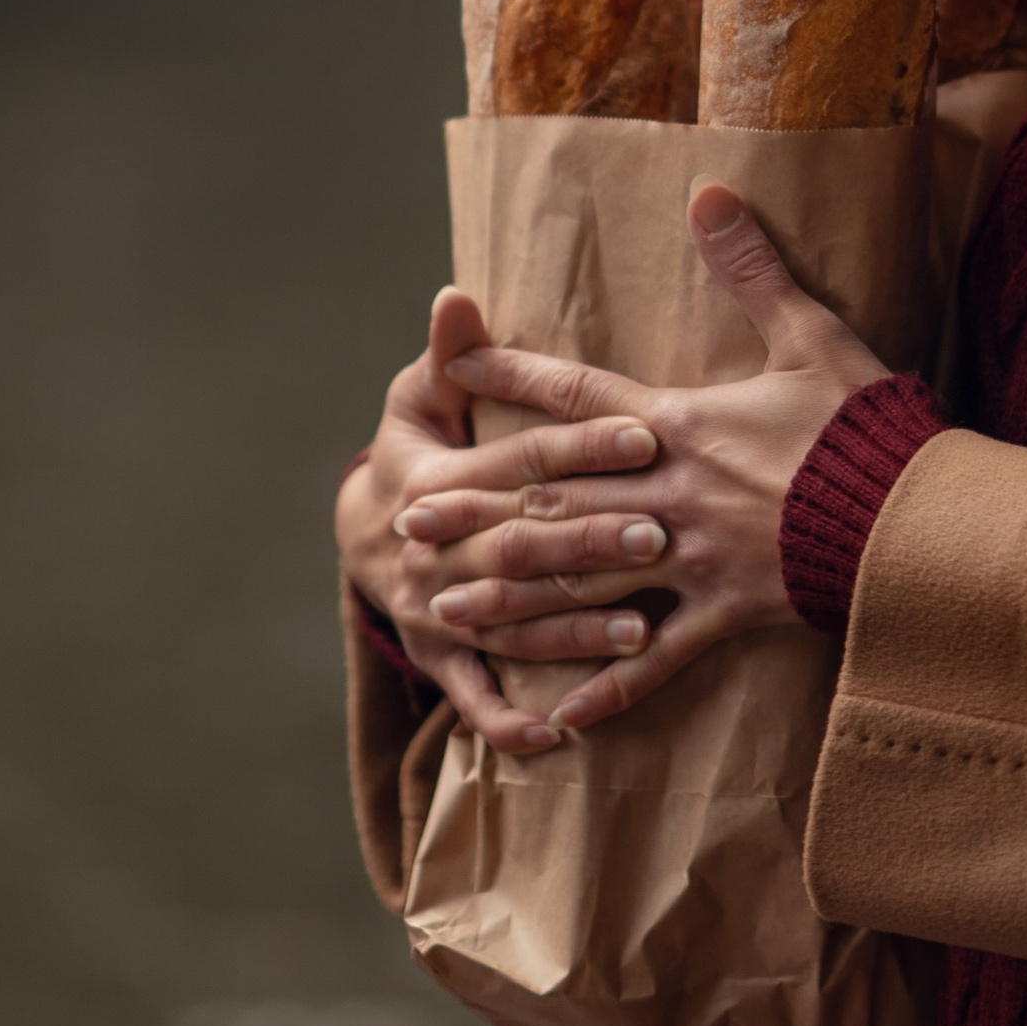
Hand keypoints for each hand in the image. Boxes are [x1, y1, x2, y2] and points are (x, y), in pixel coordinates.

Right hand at [335, 288, 667, 756]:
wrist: (365, 535)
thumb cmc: (417, 448)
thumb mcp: (420, 396)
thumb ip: (449, 352)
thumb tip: (456, 294)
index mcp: (435, 477)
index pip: (520, 459)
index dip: (580, 444)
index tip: (647, 432)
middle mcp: (434, 549)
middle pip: (522, 543)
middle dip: (590, 538)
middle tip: (661, 530)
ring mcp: (436, 610)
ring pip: (510, 623)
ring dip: (573, 628)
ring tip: (640, 628)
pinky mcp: (441, 658)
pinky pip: (476, 697)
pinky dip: (511, 720)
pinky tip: (561, 731)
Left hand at [400, 182, 886, 737]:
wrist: (913, 517)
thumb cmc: (863, 424)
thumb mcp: (811, 333)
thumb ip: (752, 265)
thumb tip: (711, 189)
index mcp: (679, 423)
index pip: (577, 394)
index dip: (510, 375)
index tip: (450, 366)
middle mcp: (667, 493)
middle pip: (552, 496)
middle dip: (477, 504)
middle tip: (406, 516)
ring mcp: (690, 559)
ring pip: (582, 580)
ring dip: (511, 594)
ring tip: (448, 606)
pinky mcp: (725, 614)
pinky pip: (655, 660)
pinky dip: (607, 685)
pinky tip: (558, 714)